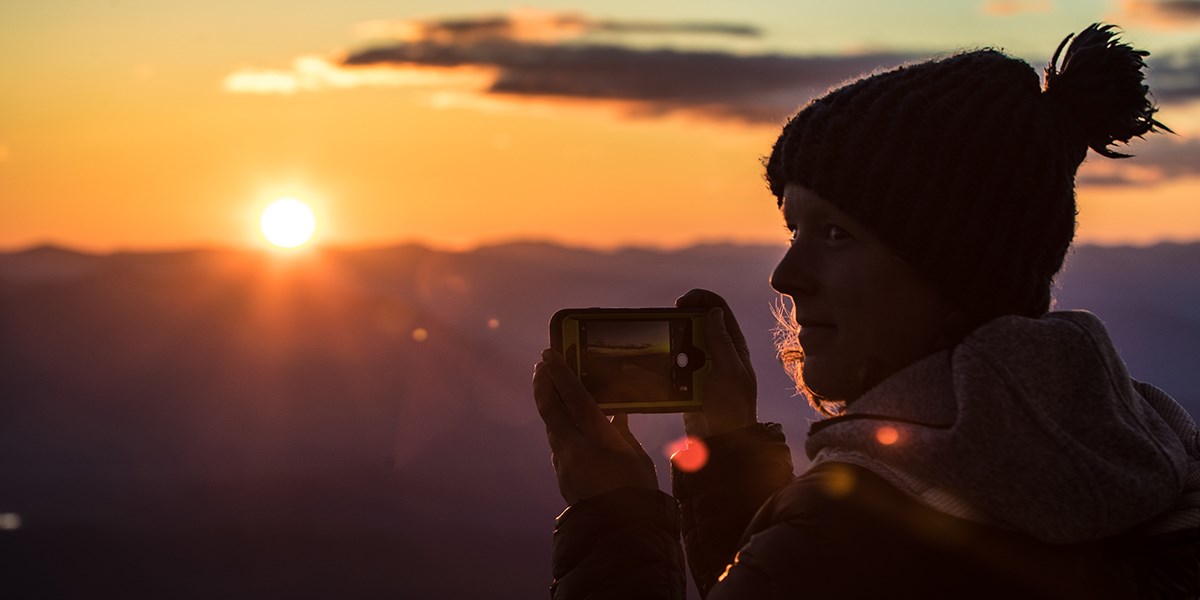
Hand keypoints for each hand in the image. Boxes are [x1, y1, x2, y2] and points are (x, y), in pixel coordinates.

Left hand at [533, 349, 658, 504]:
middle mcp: (575, 448)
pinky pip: (558, 442)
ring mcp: (564, 462)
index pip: (575, 398)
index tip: (550, 354)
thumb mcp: (636, 456)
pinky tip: (568, 420)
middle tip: (542, 364)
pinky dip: (560, 426)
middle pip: (550, 408)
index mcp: (599, 440)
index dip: (561, 373)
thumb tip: (617, 412)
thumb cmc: (637, 491)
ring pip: (551, 424)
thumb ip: (622, 431)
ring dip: (550, 403)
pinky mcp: (561, 473)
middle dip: (543, 383)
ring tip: (553, 385)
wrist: (619, 530)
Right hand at [675, 289, 757, 437]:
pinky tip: (657, 358)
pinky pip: (674, 361)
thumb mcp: (731, 372)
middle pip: (698, 321)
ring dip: (672, 338)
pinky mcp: (688, 379)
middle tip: (667, 317)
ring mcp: (702, 365)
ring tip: (661, 337)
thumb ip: (722, 341)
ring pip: (683, 340)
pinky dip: (666, 357)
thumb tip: (713, 311)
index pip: (719, 309)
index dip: (701, 298)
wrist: (721, 441)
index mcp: (734, 345)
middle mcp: (718, 351)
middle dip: (682, 316)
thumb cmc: (733, 407)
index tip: (681, 302)